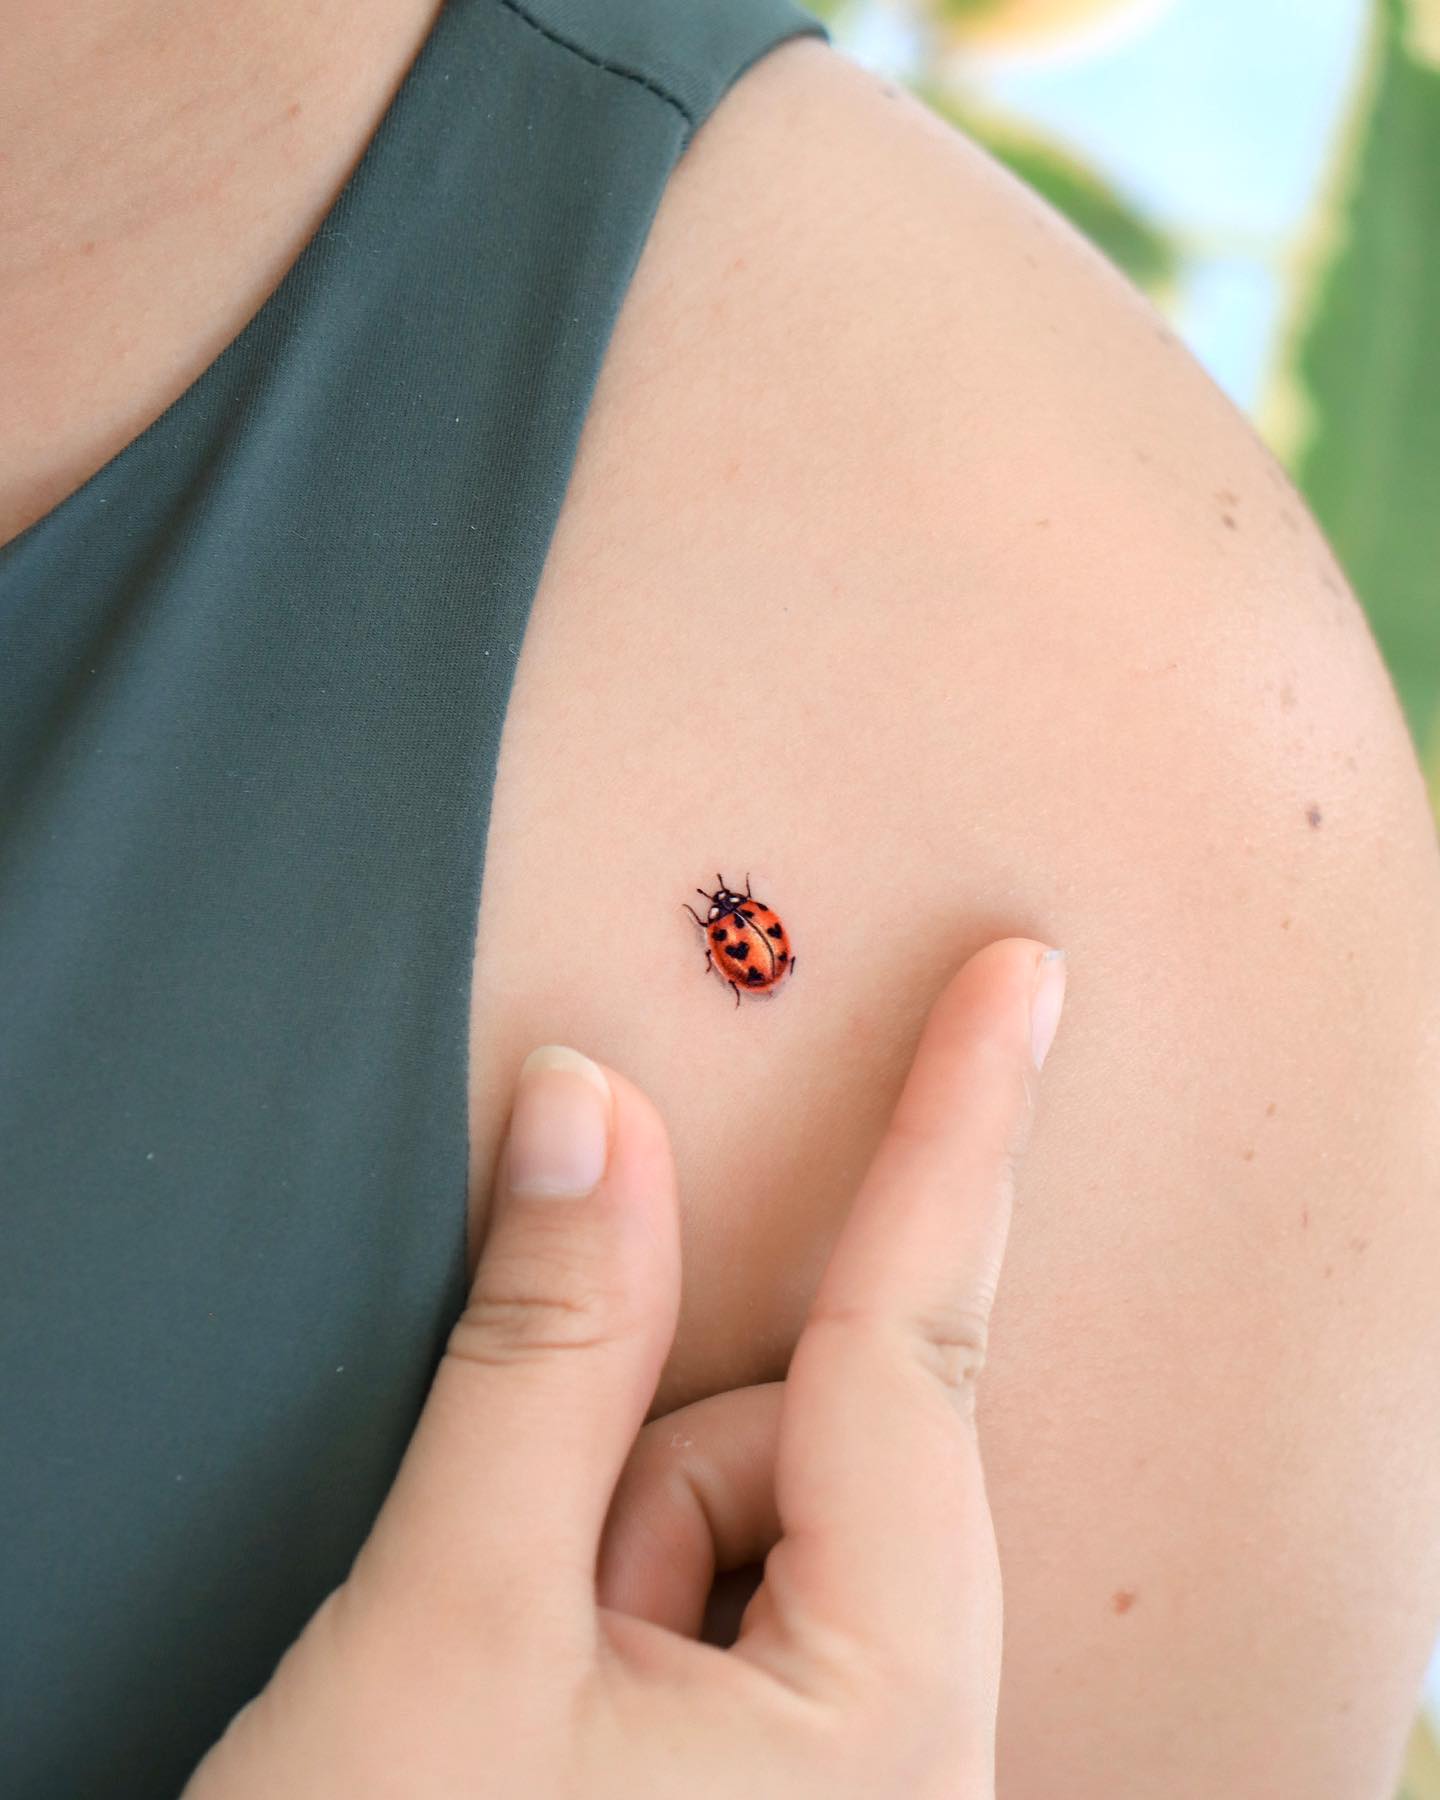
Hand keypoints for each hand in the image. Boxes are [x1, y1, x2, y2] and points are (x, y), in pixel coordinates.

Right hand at [184, 936, 1067, 1798]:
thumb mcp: (448, 1626)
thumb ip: (543, 1347)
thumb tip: (592, 1110)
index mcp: (883, 1732)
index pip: (919, 1345)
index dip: (962, 1129)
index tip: (1025, 978)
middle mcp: (906, 1764)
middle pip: (799, 1455)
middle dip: (644, 1476)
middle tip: (509, 1614)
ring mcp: (844, 1786)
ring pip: (743, 1525)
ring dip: (605, 1558)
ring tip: (500, 1701)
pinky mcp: (780, 1796)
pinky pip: (723, 1602)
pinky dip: (618, 1601)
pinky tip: (530, 1716)